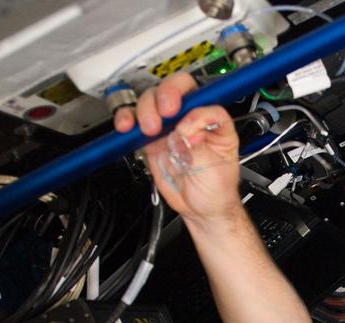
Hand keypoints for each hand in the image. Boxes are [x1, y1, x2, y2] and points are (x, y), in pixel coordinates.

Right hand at [113, 73, 241, 226]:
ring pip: (152, 100)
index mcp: (214, 123)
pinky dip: (127, 120)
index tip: (187, 126)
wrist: (200, 210)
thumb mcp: (215, 170)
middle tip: (164, 112)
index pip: (205, 100)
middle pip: (177, 90)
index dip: (194, 108)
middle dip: (166, 94)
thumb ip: (198, 148)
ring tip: (149, 128)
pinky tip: (127, 126)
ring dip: (146, 108)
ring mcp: (170, 128)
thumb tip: (184, 131)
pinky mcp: (152, 139)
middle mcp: (191, 120)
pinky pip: (135, 122)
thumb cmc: (217, 189)